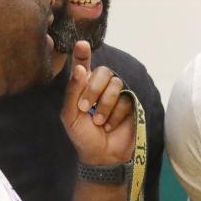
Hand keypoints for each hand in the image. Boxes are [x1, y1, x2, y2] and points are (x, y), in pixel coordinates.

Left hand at [61, 40, 134, 165]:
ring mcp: (117, 94)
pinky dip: (115, 114)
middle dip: (93, 90)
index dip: (83, 54)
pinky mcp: (130, 103)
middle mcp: (100, 87)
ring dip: (105, 105)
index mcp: (83, 87)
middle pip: (103, 72)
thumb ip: (73, 92)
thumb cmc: (83, 136)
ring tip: (99, 122)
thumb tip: (79, 69)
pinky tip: (110, 126)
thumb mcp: (70, 115)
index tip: (82, 44)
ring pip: (115, 84)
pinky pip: (126, 99)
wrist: (102, 155)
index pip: (83, 65)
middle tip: (85, 108)